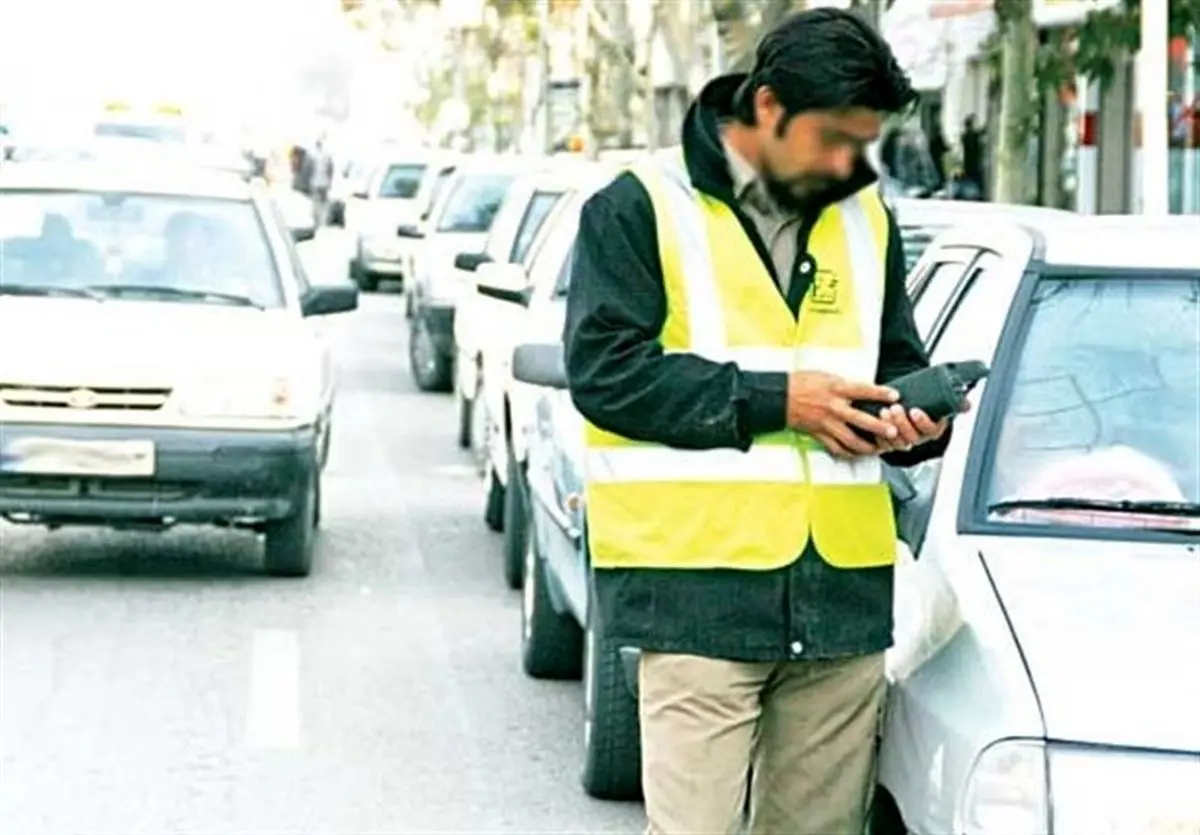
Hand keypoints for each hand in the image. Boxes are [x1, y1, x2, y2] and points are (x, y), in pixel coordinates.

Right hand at [786, 371, 901, 458]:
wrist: (780, 397)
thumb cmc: (801, 383)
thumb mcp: (826, 376)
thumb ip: (844, 385)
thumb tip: (862, 390)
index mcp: (836, 389)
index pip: (863, 390)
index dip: (881, 393)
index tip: (895, 396)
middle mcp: (834, 407)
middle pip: (861, 419)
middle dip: (879, 427)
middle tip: (893, 431)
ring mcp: (827, 423)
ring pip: (851, 439)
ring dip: (867, 446)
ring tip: (879, 449)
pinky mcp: (819, 434)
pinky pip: (836, 448)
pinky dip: (848, 453)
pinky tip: (857, 454)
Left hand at [873, 400, 970, 453]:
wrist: (905, 402)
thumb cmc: (923, 402)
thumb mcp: (939, 400)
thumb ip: (954, 402)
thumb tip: (967, 405)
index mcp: (932, 430)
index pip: (931, 430)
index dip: (922, 422)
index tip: (915, 410)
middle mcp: (918, 438)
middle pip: (912, 437)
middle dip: (903, 423)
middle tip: (896, 408)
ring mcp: (903, 442)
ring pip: (897, 441)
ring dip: (890, 427)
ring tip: (884, 411)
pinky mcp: (888, 442)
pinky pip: (883, 445)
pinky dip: (879, 436)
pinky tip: (876, 422)